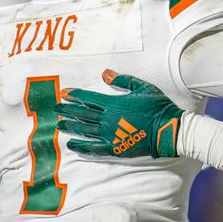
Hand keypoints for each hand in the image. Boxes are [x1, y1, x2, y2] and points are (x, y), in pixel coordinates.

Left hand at [55, 69, 182, 158]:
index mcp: (113, 103)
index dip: (74, 96)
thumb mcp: (141, 87)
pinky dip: (82, 146)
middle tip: (56, 109)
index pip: (88, 98)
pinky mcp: (115, 148)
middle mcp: (108, 119)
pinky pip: (93, 148)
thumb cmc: (156, 106)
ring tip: (59, 126)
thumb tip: (105, 73)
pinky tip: (73, 145)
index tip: (64, 94)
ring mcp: (110, 135)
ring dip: (71, 127)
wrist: (167, 129)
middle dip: (67, 111)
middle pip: (82, 114)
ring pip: (85, 130)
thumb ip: (121, 80)